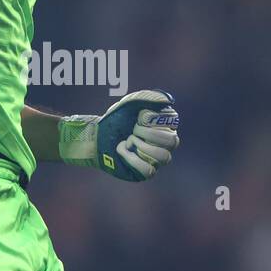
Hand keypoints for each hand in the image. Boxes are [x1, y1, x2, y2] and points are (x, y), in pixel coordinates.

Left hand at [58, 90, 180, 181]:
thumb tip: (169, 100)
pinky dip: (133, 160)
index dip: (156, 120)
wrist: (97, 135)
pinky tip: (123, 150)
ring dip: (141, 146)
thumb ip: (149, 97)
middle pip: (171, 141)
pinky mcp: (146, 172)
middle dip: (149, 134)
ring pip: (163, 157)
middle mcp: (165, 143)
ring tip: (128, 140)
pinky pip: (149, 171)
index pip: (173, 122)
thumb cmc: (117, 119)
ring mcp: (157, 159)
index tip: (140, 116)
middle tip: (133, 129)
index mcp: (164, 125)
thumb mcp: (130, 103)